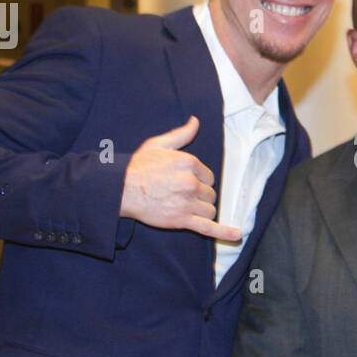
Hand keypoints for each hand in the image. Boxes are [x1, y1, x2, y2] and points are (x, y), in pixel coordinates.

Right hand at [119, 115, 241, 240]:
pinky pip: (208, 227)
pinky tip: (236, 234)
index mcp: (189, 163)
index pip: (209, 177)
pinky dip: (224, 232)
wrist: (120, 190)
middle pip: (210, 194)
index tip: (184, 182)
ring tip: (183, 207)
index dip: (199, 181)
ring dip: (201, 210)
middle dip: (200, 196)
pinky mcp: (181, 220)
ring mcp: (187, 202)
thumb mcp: (159, 145)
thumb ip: (181, 135)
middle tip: (180, 195)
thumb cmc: (137, 167)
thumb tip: (196, 122)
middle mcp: (191, 182)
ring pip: (210, 210)